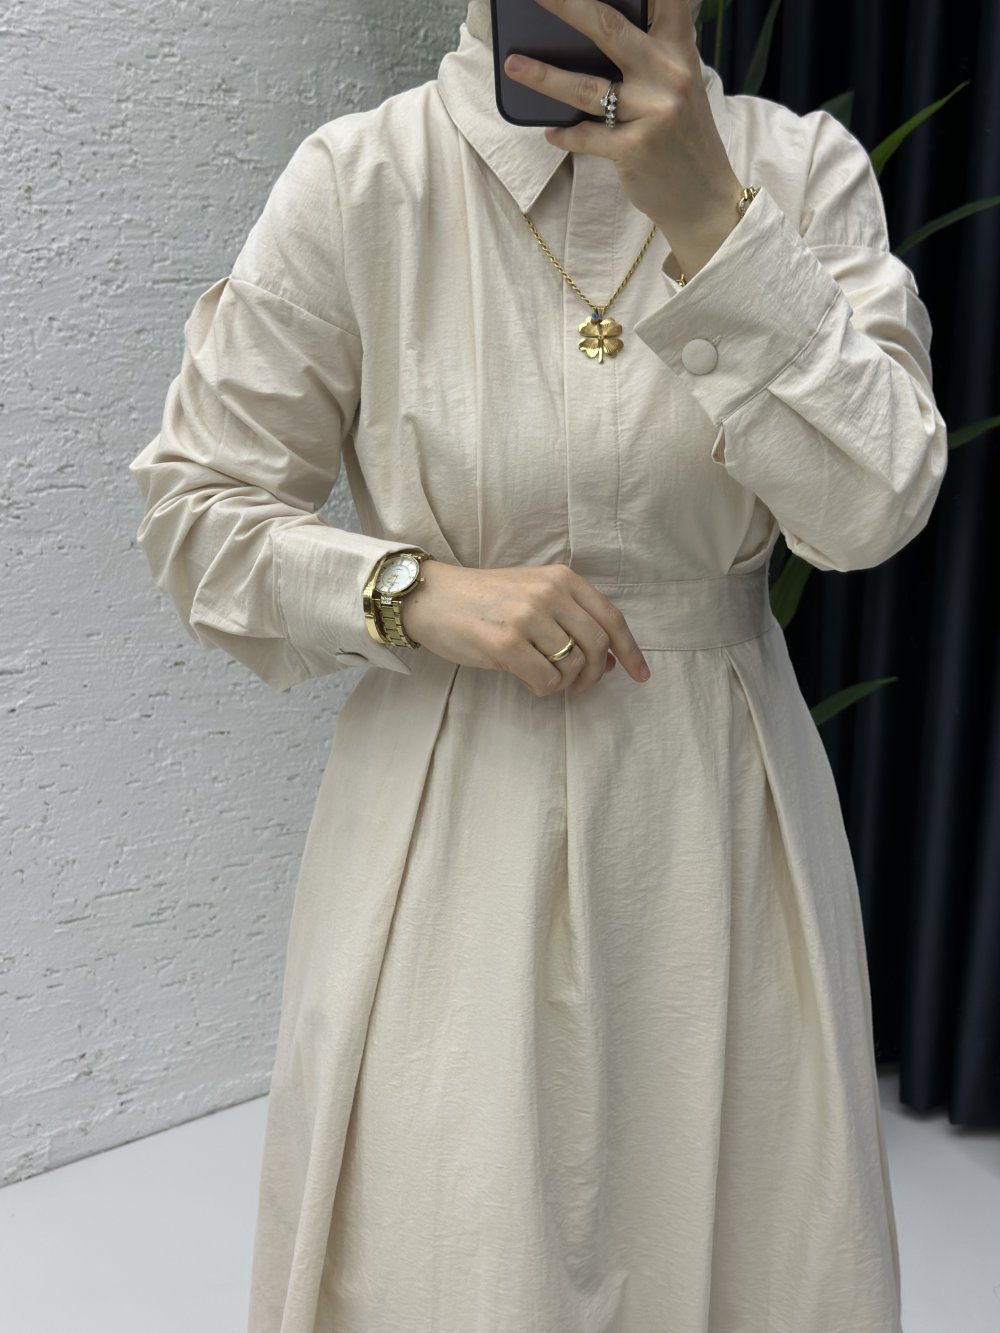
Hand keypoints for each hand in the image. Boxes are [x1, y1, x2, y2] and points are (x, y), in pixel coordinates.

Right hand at [400, 559, 651, 697]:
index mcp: (562, 578)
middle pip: (598, 646)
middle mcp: (549, 593)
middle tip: (580, 686)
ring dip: (564, 682)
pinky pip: (547, 681)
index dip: (630, 651)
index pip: (611, 618)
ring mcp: (528, 617)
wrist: (432, 598)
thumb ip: (571, 616)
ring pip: (573, 666)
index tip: (641, 675)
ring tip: (543, 676)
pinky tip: (526, 678)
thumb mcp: (533, 592)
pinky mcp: (506, 643)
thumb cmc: (484, 600)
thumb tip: (609, 658)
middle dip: (595, 674)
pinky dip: (543, 688)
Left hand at [503, 0, 743, 278]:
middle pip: (607, 27)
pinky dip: (564, 135)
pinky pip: (585, 136)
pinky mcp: (634, 150)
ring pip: (585, 87)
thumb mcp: (681, 85)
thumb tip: (593, 35)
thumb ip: (650, 55)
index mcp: (679, 51)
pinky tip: (551, 131)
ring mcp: (651, 112)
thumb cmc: (684, 138)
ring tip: (512, 65)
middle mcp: (667, 74)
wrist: (705, 198)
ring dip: (542, 75)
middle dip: (566, 5)